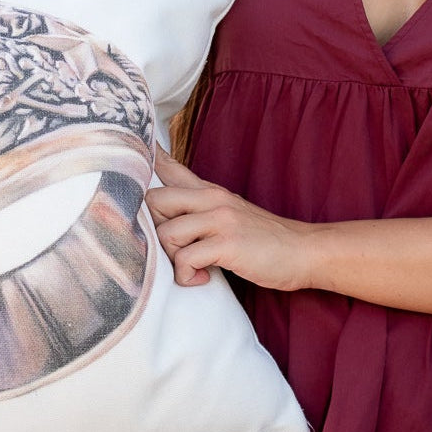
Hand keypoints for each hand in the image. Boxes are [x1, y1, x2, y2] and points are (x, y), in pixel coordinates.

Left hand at [145, 147, 314, 290]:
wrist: (304, 251)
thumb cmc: (264, 238)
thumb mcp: (230, 212)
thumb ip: (200, 206)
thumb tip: (166, 206)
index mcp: (209, 191)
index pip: (168, 165)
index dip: (144, 160)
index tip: (126, 153)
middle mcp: (211, 198)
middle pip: (154, 199)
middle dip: (155, 230)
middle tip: (177, 249)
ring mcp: (220, 219)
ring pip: (166, 232)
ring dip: (173, 259)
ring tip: (194, 268)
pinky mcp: (227, 243)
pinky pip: (185, 259)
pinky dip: (188, 276)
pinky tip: (205, 278)